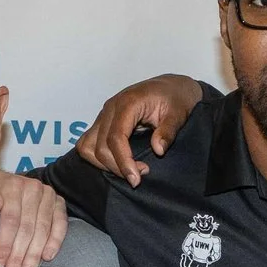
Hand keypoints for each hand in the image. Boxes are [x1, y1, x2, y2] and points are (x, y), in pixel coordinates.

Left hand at [0, 169, 65, 266]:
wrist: (5, 182)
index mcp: (12, 185)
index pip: (11, 218)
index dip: (6, 242)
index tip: (0, 263)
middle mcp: (33, 188)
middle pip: (27, 227)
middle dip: (20, 255)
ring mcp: (48, 195)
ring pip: (43, 229)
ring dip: (35, 254)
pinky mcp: (59, 203)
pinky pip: (60, 224)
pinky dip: (55, 242)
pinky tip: (47, 257)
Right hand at [80, 74, 205, 184]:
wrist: (170, 87)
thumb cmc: (175, 98)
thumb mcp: (178, 114)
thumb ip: (168, 131)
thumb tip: (158, 150)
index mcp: (128, 103)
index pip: (115, 137)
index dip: (123, 161)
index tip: (136, 178)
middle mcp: (110, 108)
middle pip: (100, 146)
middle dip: (117, 167)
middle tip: (140, 175)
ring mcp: (103, 114)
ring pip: (88, 146)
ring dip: (104, 164)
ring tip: (128, 170)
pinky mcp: (102, 122)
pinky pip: (88, 143)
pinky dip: (97, 157)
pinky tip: (117, 162)